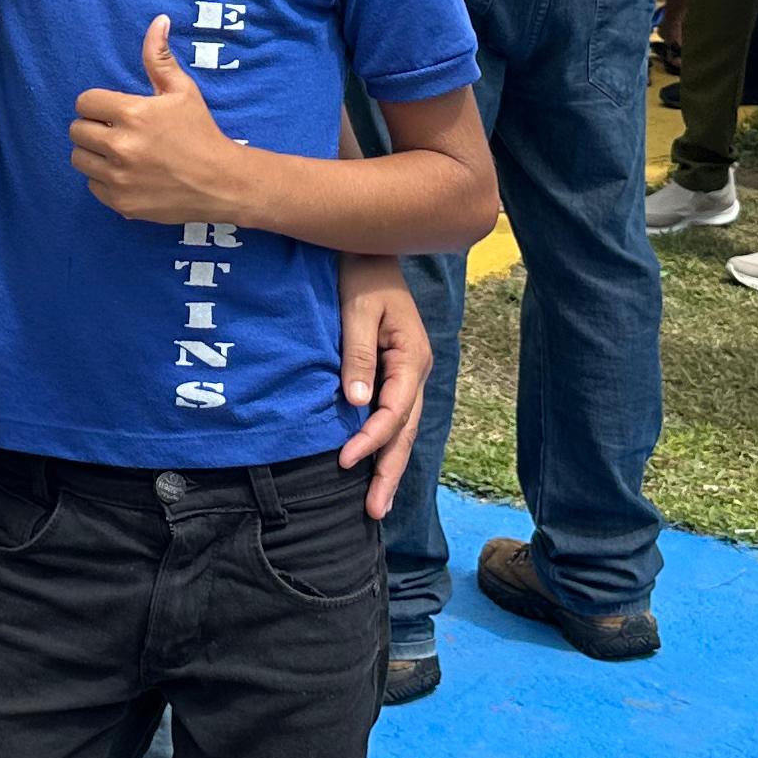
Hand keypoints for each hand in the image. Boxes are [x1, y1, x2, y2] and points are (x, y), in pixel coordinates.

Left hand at [69, 17, 254, 225]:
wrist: (221, 182)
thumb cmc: (200, 132)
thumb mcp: (182, 91)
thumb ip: (159, 57)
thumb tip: (157, 21)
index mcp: (132, 113)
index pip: (84, 102)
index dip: (97, 104)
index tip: (111, 110)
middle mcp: (121, 146)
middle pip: (76, 131)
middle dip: (92, 127)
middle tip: (114, 130)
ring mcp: (119, 178)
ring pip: (79, 159)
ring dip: (94, 154)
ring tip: (117, 152)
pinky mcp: (121, 203)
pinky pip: (92, 186)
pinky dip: (104, 180)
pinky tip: (126, 174)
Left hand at [335, 254, 429, 518]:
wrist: (367, 247)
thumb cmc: (361, 273)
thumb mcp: (358, 309)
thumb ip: (358, 355)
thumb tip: (357, 403)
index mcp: (412, 356)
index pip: (394, 411)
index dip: (370, 440)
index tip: (343, 461)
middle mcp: (415, 371)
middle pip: (404, 431)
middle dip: (388, 471)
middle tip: (374, 511)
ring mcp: (406, 374)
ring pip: (401, 428)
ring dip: (387, 464)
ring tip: (375, 503)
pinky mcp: (392, 373)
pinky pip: (391, 416)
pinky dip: (382, 444)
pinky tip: (372, 465)